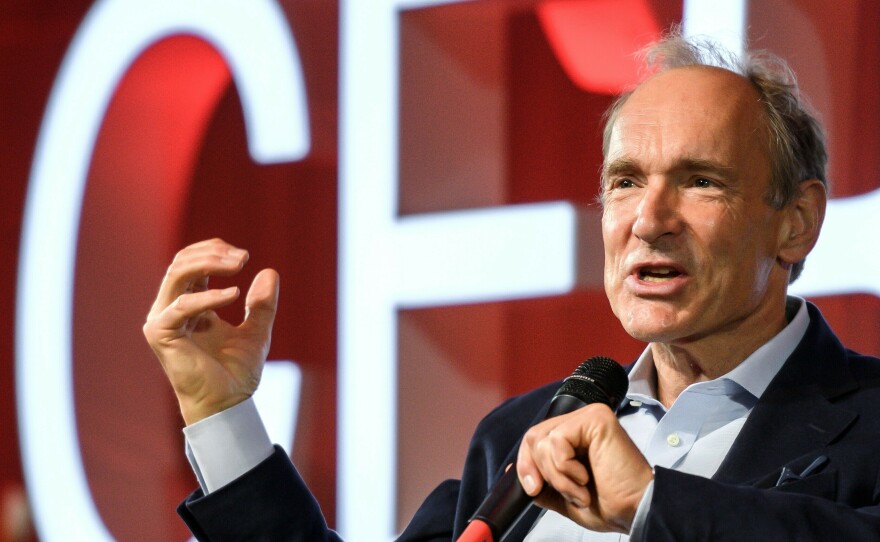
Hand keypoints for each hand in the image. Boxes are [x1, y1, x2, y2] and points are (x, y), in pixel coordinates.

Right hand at [143, 238, 279, 424]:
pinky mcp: (160, 333)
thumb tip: (269, 272)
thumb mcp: (257, 331)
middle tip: (243, 256)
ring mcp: (162, 320)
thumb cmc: (236, 372)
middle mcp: (171, 308)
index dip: (215, 251)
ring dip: (209, 262)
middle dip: (213, 253)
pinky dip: (208, 296)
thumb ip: (262, 304)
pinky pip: (181, 305)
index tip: (244, 256)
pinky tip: (234, 294)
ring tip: (239, 264)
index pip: (191, 261)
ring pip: (177, 274)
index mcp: (189, 303)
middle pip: (182, 262)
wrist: (227, 404)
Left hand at [516, 403, 652, 533]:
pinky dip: (565, 468)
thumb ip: (542, 481)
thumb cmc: (611, 504)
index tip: (533, 489)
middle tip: (565, 492)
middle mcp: (582, 420)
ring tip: (582, 488)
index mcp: (576, 436)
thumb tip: (513, 471)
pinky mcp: (596, 418)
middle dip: (540, 471)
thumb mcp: (565, 495)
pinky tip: (586, 478)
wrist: (635, 511)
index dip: (527, 465)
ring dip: (558, 476)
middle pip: (534, 436)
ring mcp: (590, 416)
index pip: (536, 438)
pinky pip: (557, 440)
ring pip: (543, 440)